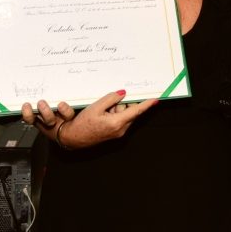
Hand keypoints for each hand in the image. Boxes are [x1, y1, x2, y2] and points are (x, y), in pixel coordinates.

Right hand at [22, 90, 156, 148]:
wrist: (74, 138)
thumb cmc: (83, 123)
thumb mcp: (96, 107)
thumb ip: (111, 99)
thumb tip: (123, 93)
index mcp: (117, 123)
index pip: (136, 111)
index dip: (147, 104)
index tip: (156, 98)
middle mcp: (121, 129)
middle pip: (130, 111)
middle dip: (125, 102)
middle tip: (116, 96)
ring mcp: (118, 131)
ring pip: (125, 114)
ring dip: (117, 107)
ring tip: (103, 107)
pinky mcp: (114, 131)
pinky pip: (119, 118)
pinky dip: (114, 112)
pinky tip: (103, 111)